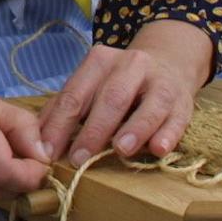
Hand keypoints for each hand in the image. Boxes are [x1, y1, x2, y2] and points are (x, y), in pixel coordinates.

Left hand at [37, 21, 214, 166]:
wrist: (169, 63)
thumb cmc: (119, 82)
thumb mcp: (91, 85)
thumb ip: (67, 107)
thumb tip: (38, 139)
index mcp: (100, 61)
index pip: (76, 94)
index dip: (60, 124)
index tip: (48, 152)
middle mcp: (131, 66)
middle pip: (111, 98)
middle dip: (93, 130)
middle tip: (79, 158)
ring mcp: (160, 82)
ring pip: (148, 105)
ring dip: (134, 129)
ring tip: (120, 150)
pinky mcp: (183, 100)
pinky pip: (176, 118)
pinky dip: (167, 134)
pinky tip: (158, 149)